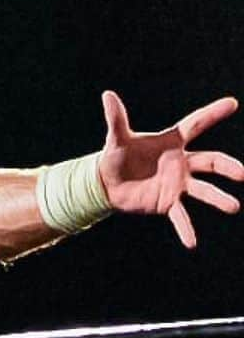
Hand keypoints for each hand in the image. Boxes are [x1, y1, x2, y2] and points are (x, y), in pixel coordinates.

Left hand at [98, 91, 242, 247]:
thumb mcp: (116, 139)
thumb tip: (107, 95)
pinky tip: (192, 243)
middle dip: (227, 167)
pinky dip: (186, 229)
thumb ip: (116, 119)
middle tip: (242, 173)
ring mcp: (177, 184)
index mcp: (172, 142)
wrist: (107, 183)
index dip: (213, 113)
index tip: (232, 104)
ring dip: (218, 198)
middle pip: (210, 162)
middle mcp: (181, 162)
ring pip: (203, 190)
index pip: (196, 124)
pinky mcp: (167, 203)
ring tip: (234, 206)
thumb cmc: (116, 157)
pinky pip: (180, 217)